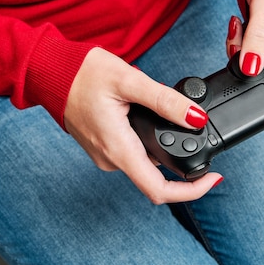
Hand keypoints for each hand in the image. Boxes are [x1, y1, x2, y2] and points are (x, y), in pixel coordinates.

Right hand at [64, 48, 223, 203]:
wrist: (50, 72)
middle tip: (194, 129)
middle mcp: (111, 159)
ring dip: (164, 144)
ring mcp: (106, 154)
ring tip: (168, 112)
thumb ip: (165, 100)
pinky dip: (149, 140)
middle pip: (156, 176)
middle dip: (181, 157)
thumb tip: (196, 118)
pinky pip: (133, 151)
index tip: (213, 178)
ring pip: (146, 161)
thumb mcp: (129, 80)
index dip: (191, 191)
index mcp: (118, 148)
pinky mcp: (104, 146)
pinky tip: (149, 115)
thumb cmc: (82, 74)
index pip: (158, 190)